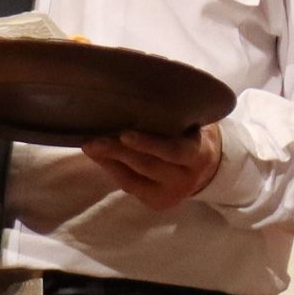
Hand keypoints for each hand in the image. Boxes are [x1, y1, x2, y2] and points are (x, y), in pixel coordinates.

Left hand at [83, 123, 223, 210]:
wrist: (204, 166)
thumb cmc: (190, 131)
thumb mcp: (191, 121)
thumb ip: (174, 113)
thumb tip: (139, 92)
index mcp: (199, 155)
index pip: (174, 151)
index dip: (149, 144)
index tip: (125, 134)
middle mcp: (186, 178)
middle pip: (148, 165)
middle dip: (118, 152)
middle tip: (94, 141)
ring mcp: (171, 194)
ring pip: (135, 178)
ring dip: (109, 160)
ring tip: (89, 145)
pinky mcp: (156, 203)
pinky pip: (129, 185)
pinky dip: (111, 169)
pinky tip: (98, 155)